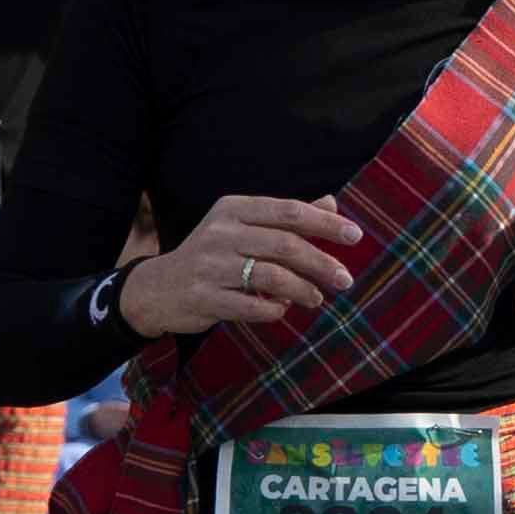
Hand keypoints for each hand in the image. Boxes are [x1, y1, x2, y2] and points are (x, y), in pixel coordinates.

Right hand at [120, 192, 364, 337]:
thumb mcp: (243, 226)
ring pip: (271, 277)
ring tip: (317, 298)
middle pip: (284, 245)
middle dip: (321, 263)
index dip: (325, 223)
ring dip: (302, 290)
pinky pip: (252, 306)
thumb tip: (332, 203)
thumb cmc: (213, 254)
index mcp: (233, 209)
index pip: (288, 211)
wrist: (159, 288)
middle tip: (344, 279)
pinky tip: (284, 309)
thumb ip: (286, 216)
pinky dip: (275, 310)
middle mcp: (220, 233)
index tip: (355, 236)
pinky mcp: (204, 297)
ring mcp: (210, 266)